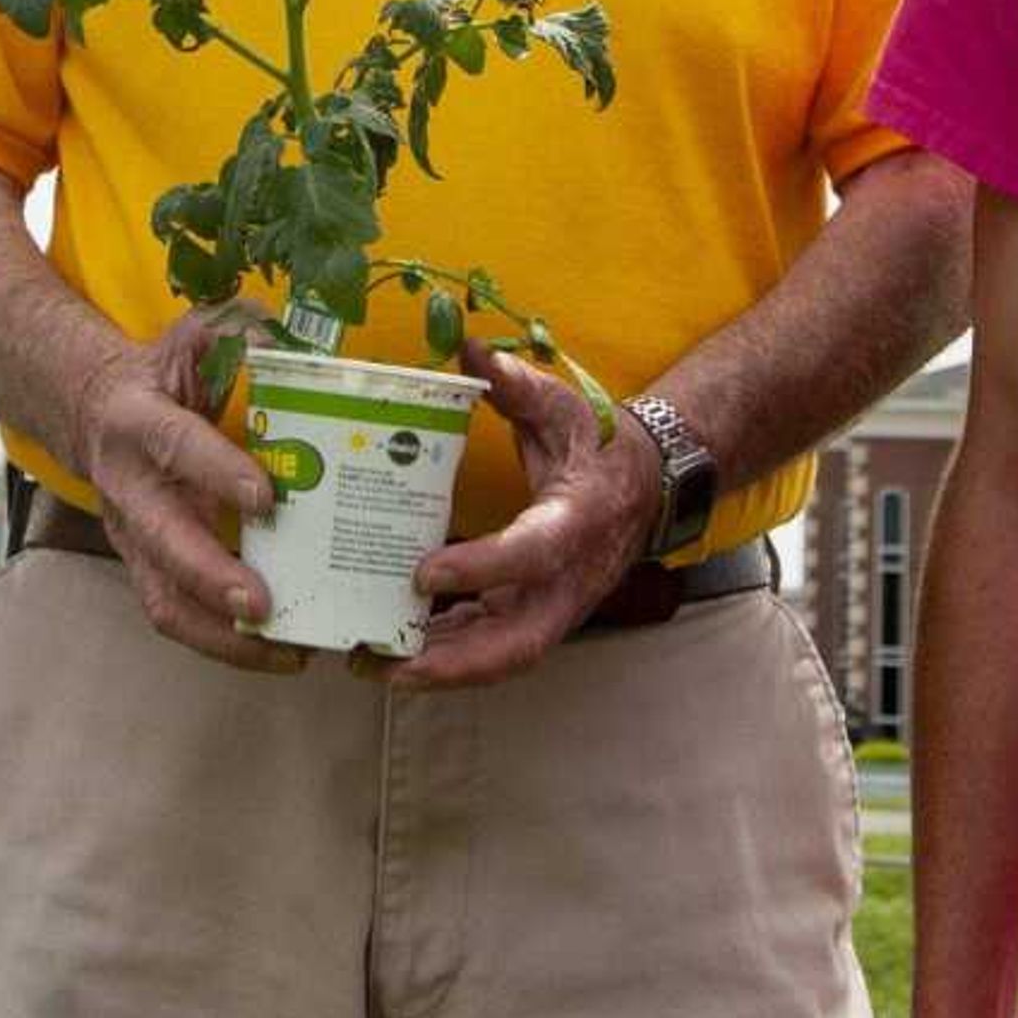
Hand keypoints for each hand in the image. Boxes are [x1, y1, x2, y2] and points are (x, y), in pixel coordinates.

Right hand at [67, 310, 299, 674]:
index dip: (218, 473)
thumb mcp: (194, 337)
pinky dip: (226, 646)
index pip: (178, 447)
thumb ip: (240, 336)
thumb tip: (302, 350)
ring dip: (221, 636)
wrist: (92, 409)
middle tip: (262, 606)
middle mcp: (129, 488)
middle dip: (210, 578)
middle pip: (162, 544)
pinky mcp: (147, 567)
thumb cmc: (164, 372)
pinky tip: (282, 653)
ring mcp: (134, 537)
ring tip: (286, 652)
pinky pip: (178, 616)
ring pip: (163, 599)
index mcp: (139, 422)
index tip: (267, 498)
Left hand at [384, 340, 658, 691]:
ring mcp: (557, 605)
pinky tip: (396, 654)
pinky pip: (495, 648)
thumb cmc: (599, 447)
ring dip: (440, 669)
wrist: (646, 487)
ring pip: (503, 657)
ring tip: (372, 666)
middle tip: (386, 661)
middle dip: (452, 661)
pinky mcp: (540, 615)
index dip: (481, 569)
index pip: (531, 554)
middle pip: (517, 642)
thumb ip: (515, 384)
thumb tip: (467, 347)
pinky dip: (448, 657)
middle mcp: (570, 578)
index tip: (423, 574)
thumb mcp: (563, 407)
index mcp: (577, 520)